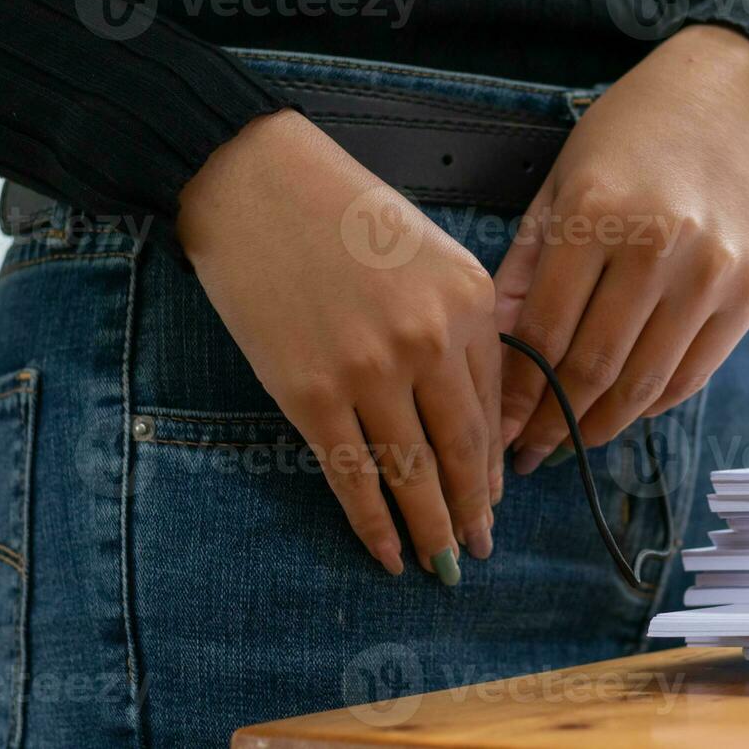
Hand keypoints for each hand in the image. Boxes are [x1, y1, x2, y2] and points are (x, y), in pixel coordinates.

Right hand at [177, 110, 501, 582]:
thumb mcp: (432, 256)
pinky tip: (388, 553)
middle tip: (480, 548)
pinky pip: (353, 475)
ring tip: (443, 566)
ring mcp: (370, 371)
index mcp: (471, 302)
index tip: (494, 497)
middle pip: (463, 449)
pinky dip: (374, 523)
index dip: (493, 462)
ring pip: (412, 473)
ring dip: (431, 529)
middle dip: (474, 509)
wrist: (255, 182)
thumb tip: (472, 418)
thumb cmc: (345, 214)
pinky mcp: (310, 394)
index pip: (492, 405)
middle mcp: (430, 340)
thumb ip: (460, 328)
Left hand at [495, 25, 748, 472]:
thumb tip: (491, 351)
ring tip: (570, 440)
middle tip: (529, 453)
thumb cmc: (631, 137)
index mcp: (598, 214)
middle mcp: (660, 246)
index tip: (496, 431)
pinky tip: (624, 410)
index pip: (545, 331)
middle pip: (596, 368)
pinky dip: (654, 404)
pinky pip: (694, 373)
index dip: (516, 394)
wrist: (729, 102)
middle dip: (554, 422)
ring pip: (646, 383)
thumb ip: (524, 268)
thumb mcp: (560, 185)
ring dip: (602, 425)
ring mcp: (712, 273)